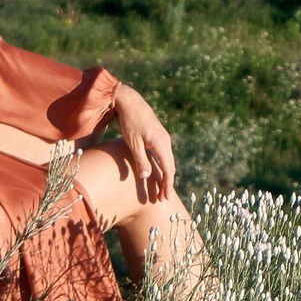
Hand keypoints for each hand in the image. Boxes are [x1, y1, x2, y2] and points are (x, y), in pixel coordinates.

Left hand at [109, 83, 177, 202]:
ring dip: (166, 175)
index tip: (165, 198)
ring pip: (168, 160)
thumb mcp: (133, 143)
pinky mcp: (159, 135)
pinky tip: (159, 171)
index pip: (168, 169)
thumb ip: (140, 160)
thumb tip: (146, 177)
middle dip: (168, 183)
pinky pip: (164, 154)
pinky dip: (163, 165)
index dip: (167, 185)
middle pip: (170, 166)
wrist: (130, 102)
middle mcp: (165, 141)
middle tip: (164, 198)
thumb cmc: (129, 122)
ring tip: (162, 188)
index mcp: (161, 144)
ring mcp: (163, 137)